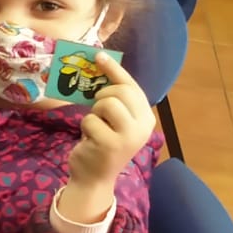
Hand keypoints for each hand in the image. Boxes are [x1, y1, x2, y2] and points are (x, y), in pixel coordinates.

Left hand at [62, 53, 153, 219]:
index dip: (114, 69)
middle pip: (119, 91)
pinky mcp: (110, 144)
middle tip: (97, 109)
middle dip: (102, 95)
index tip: (98, 55)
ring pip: (105, 103)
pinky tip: (90, 140)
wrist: (94, 177)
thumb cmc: (102, 142)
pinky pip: (90, 120)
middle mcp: (143, 126)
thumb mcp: (113, 120)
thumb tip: (99, 64)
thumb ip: (114, 98)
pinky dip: (85, 127)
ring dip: (93, 113)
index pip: (132, 86)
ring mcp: (129, 136)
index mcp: (146, 117)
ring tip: (96, 127)